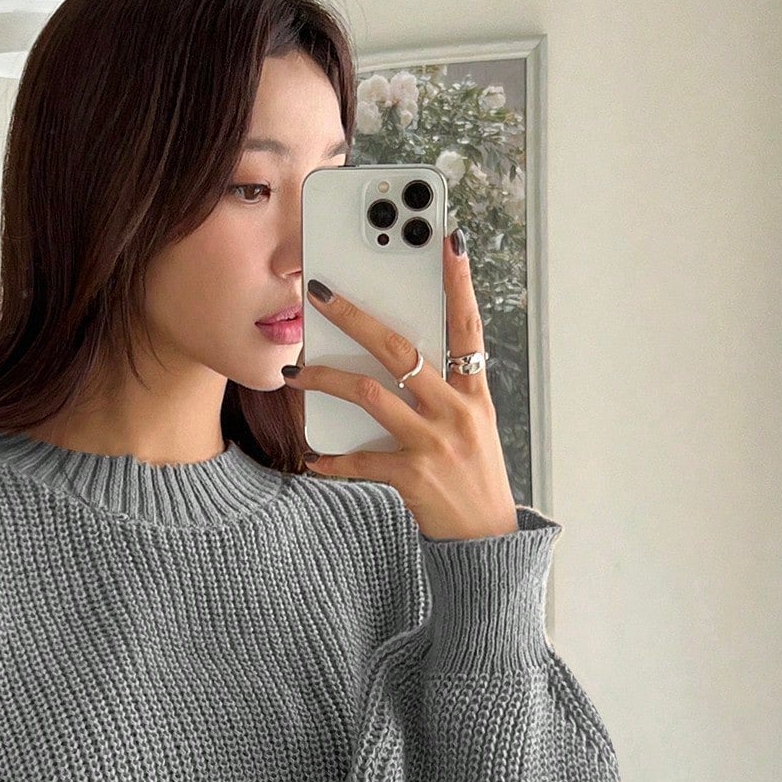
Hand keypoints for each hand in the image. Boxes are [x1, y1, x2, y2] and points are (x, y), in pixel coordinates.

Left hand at [284, 231, 519, 541]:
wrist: (485, 540)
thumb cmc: (472, 479)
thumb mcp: (472, 428)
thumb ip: (444, 393)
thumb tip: (401, 361)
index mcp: (474, 394)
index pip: (469, 325)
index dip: (459, 283)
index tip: (448, 241)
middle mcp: (456, 411)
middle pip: (400, 349)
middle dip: (357, 316)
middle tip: (322, 293)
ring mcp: (434, 442)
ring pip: (370, 395)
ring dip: (326, 380)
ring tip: (296, 373)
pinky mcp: (413, 475)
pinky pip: (362, 459)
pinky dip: (334, 458)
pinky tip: (312, 457)